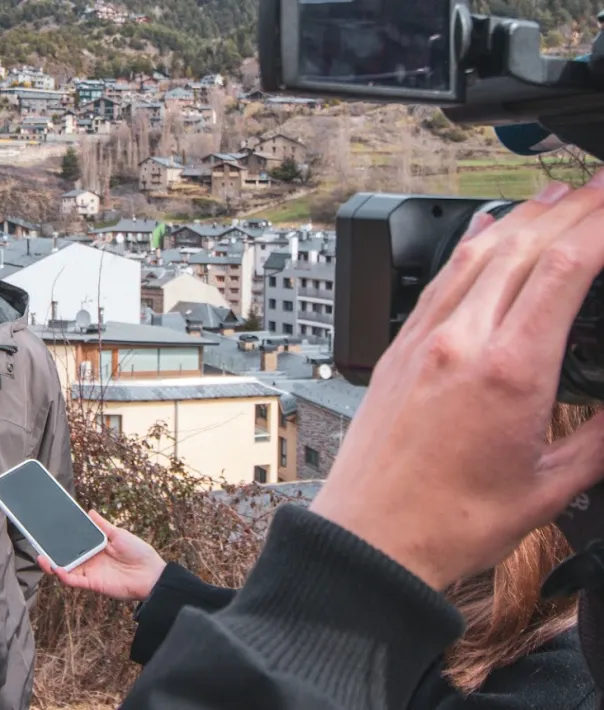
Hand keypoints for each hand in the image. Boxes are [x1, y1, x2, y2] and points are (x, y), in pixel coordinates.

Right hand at [37, 510, 165, 600]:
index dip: (59, 538)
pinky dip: (64, 576)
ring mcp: (89, 572)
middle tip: (37, 543)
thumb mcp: (118, 534)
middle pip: (64, 556)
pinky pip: (75, 581)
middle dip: (50, 551)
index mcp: (93, 547)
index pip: (72, 542)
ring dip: (52, 565)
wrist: (152, 574)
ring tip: (41, 558)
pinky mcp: (93, 583)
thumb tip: (89, 511)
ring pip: (65, 569)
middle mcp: (88, 560)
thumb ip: (102, 526)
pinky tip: (57, 569)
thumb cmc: (138, 552)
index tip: (46, 529)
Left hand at [311, 177, 603, 591]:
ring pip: (476, 253)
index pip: (565, 266)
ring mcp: (421, 340)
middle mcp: (459, 342)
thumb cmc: (449, 521)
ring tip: (558, 196)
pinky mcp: (398, 349)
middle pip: (522, 244)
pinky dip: (470, 244)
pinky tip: (487, 230)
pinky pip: (438, 278)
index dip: (601, 223)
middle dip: (572, 206)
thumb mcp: (553, 485)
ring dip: (522, 216)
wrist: (371, 537)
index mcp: (507, 371)